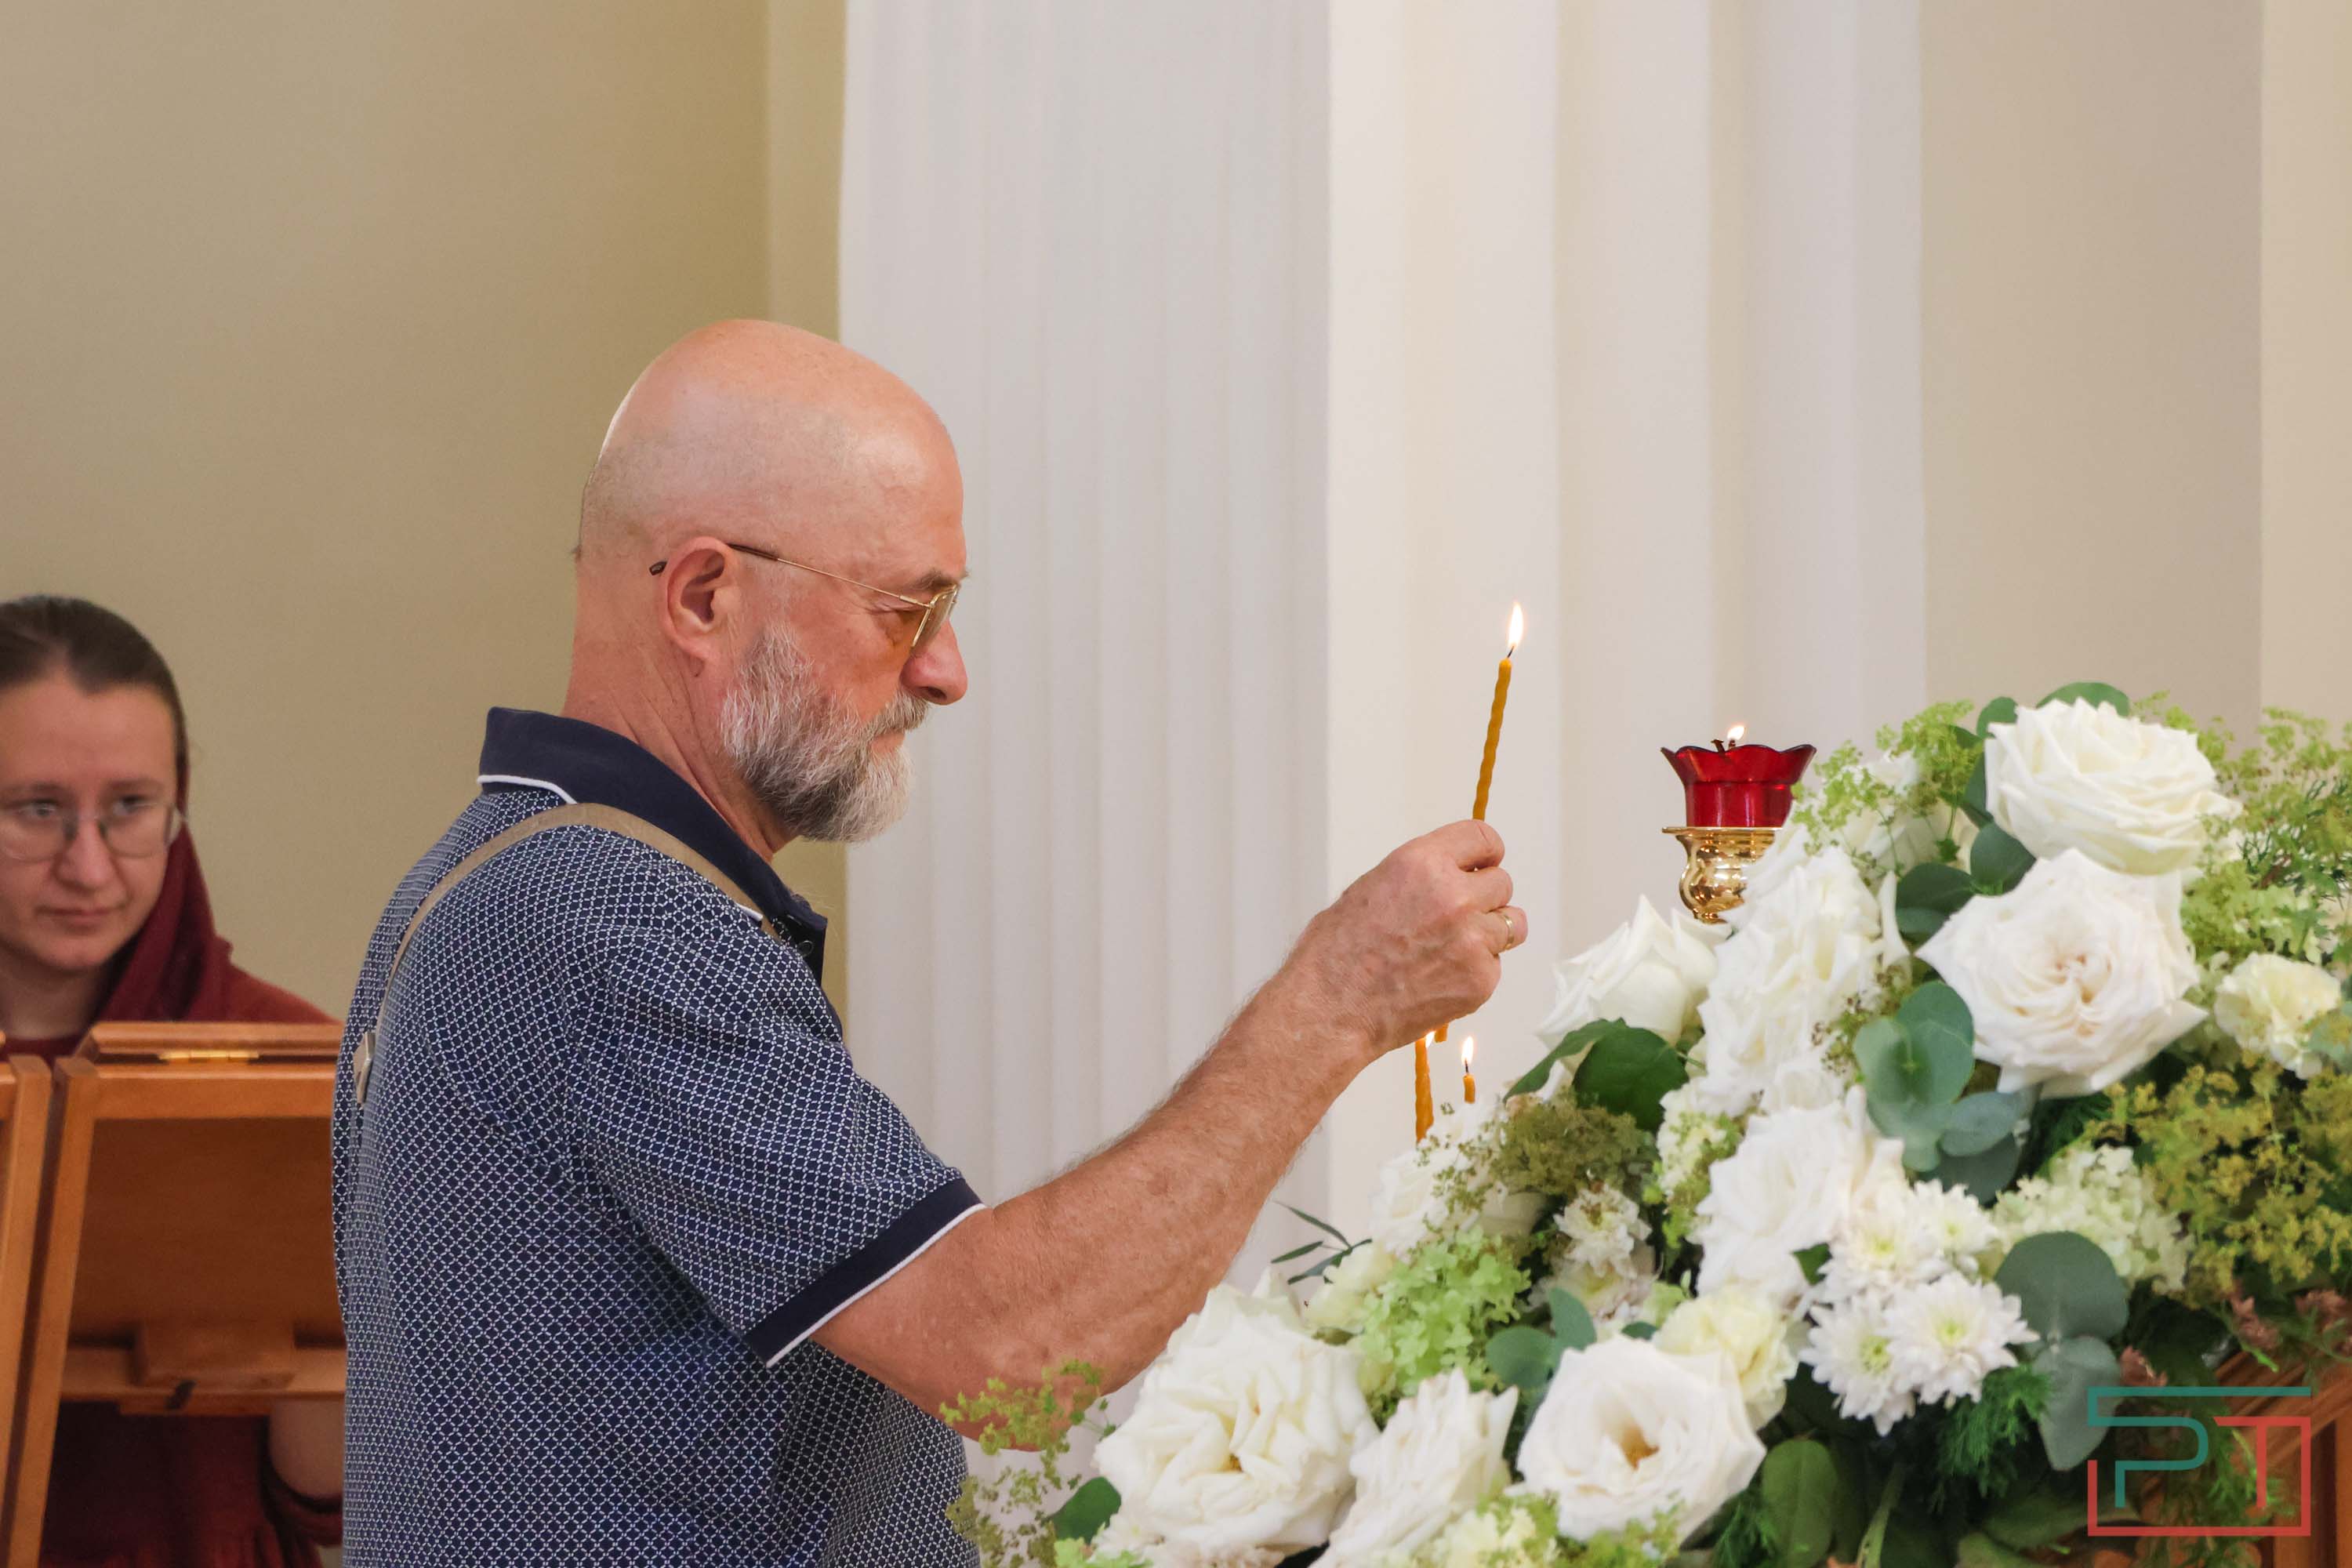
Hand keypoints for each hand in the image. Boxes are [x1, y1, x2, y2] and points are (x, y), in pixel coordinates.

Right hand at [1279, 820, 1524, 1060]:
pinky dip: (1475, 971)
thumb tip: (1450, 875)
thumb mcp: (1371, 888)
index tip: (1483, 864)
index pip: (1484, 839)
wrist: (1331, 1009)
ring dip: (1489, 933)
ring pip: (1511, 924)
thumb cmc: (1337, 953)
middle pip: (1502, 883)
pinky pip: (1495, 965)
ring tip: (1454, 948)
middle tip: (1455, 918)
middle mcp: (1454, 896)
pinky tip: (1440, 978)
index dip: (1485, 853)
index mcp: (1422, 864)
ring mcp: (1472, 941)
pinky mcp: (1480, 980)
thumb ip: (1420, 877)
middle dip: (1483, 897)